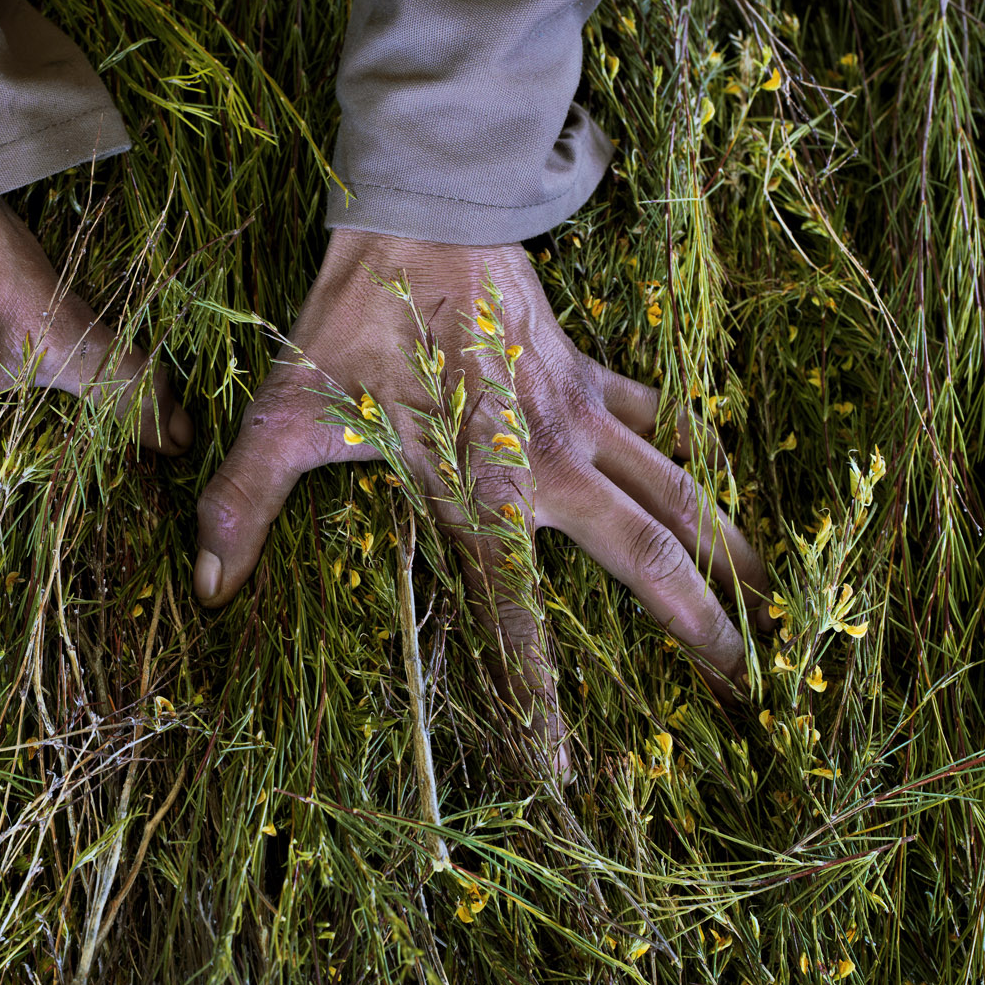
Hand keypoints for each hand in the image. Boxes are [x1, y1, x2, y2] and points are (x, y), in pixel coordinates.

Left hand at [194, 230, 768, 771]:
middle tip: (746, 686)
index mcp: (477, 494)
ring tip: (775, 600)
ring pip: (676, 490)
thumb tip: (209, 584)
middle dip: (698, 625)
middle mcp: (546, 467)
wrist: (421, 213)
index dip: (538, 699)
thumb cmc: (352, 320)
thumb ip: (243, 501)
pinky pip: (654, 422)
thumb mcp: (286, 414)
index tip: (565, 771)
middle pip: (644, 558)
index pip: (516, 618)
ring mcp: (578, 417)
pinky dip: (687, 453)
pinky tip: (711, 479)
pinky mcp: (587, 373)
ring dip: (725, 546)